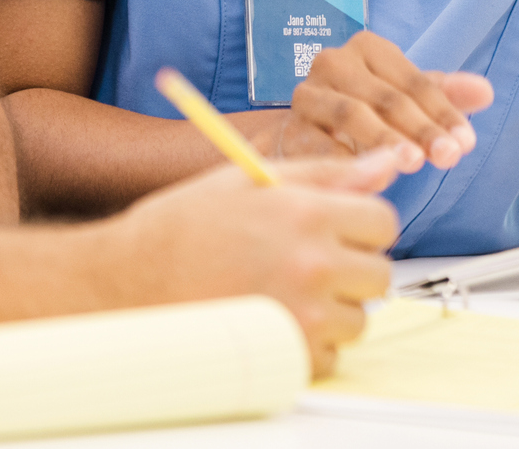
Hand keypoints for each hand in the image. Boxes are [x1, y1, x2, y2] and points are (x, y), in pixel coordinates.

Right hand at [104, 150, 400, 374]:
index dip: (361, 225)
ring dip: (332, 311)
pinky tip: (272, 321)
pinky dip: (309, 346)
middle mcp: (312, 264)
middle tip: (306, 263)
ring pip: (358, 319)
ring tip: (284, 292)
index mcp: (308, 213)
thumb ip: (329, 173)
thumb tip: (389, 161)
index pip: (384, 222)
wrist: (129, 279)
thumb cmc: (186, 225)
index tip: (337, 231)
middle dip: (351, 270)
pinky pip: (330, 357)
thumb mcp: (255, 180)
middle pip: (378, 274)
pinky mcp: (287, 356)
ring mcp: (302, 315)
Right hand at [277, 31, 493, 173]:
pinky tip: (371, 176)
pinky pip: (320, 144)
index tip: (466, 143)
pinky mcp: (291, 126)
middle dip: (422, 129)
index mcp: (369, 48)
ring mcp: (309, 93)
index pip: (415, 81)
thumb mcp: (407, 99)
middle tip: (447, 157)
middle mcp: (335, 62)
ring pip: (353, 114)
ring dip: (386, 140)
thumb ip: (446, 94)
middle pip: (387, 97)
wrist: (307, 132)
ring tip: (413, 163)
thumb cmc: (366, 110)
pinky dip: (347, 159)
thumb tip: (486, 91)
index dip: (443, 112)